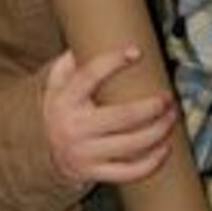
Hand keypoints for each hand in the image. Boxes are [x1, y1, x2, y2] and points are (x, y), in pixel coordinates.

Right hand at [42, 46, 178, 186]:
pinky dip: (150, 163)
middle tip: (168, 97)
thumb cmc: (59, 108)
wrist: (40, 150)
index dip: (113, 61)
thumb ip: (70, 61)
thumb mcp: (55, 83)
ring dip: (158, 131)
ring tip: (172, 117)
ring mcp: (85, 153)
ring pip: (131, 145)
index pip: (89, 76)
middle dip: (152, 106)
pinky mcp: (94, 172)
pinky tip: (164, 149)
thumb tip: (93, 38)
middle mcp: (75, 127)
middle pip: (123, 116)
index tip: (135, 52)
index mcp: (66, 100)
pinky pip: (128, 172)